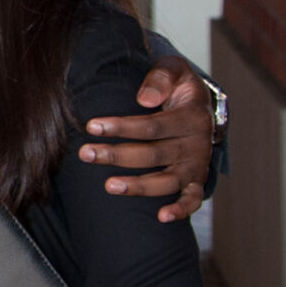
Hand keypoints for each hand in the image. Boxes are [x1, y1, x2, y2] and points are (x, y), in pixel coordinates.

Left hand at [82, 54, 213, 222]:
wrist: (200, 105)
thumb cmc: (178, 86)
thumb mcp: (173, 70)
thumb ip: (160, 77)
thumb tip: (145, 99)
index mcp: (191, 117)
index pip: (152, 126)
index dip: (121, 127)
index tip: (91, 126)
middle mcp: (196, 144)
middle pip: (153, 154)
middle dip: (116, 155)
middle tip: (85, 154)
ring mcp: (197, 165)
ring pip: (168, 180)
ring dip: (139, 186)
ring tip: (109, 186)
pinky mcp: (196, 180)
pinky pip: (193, 199)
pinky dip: (181, 209)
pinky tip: (161, 217)